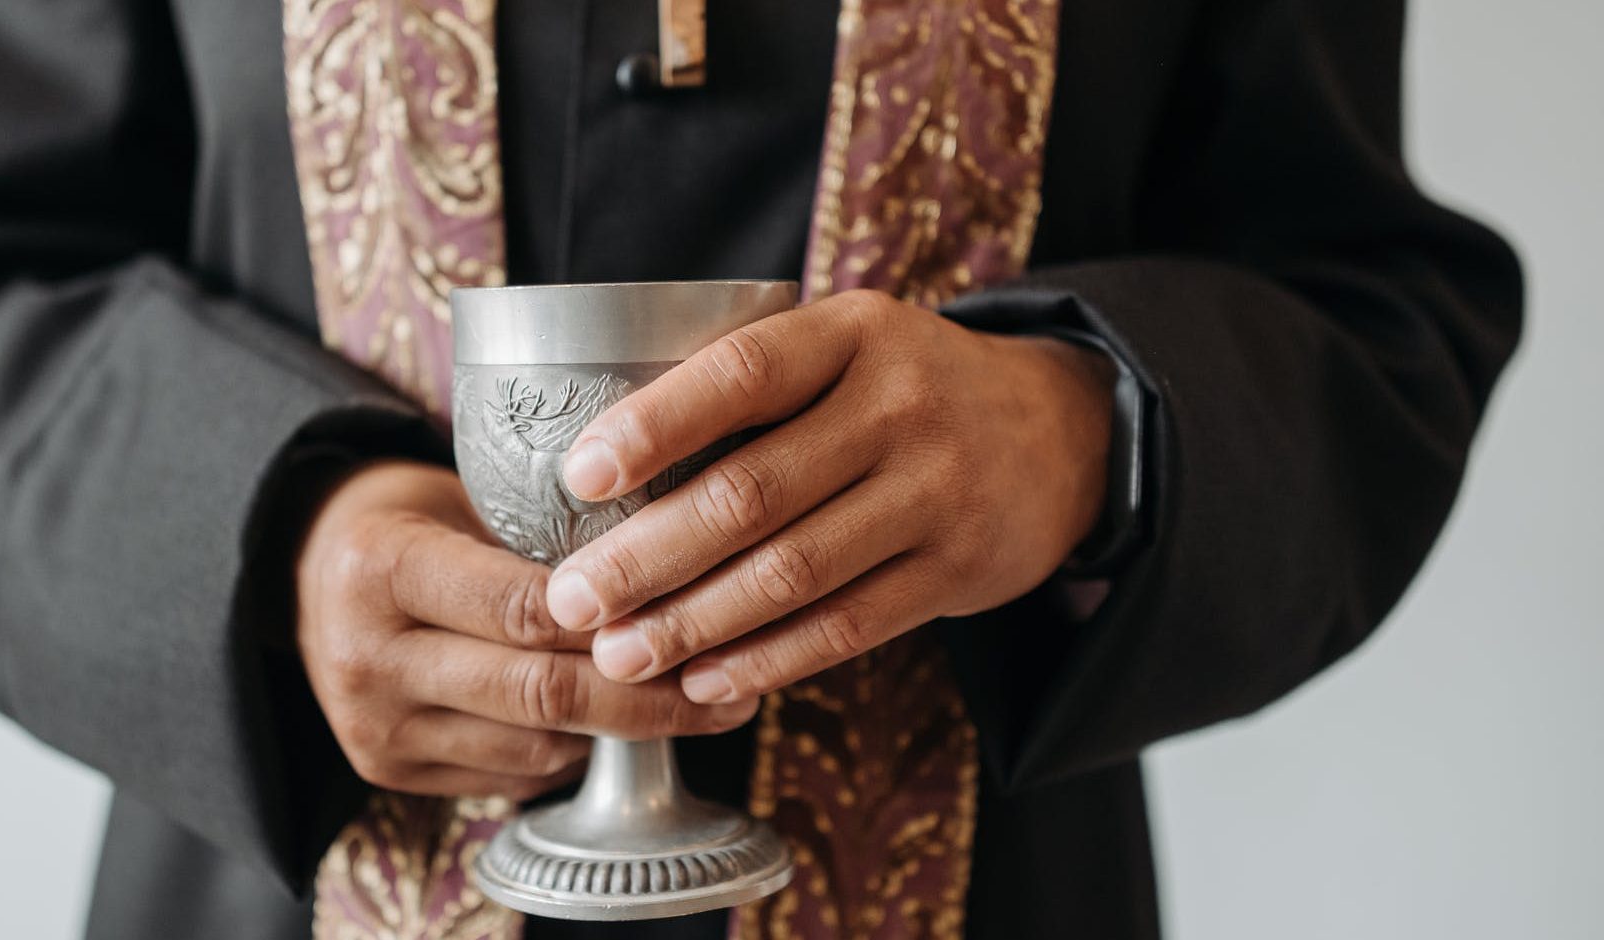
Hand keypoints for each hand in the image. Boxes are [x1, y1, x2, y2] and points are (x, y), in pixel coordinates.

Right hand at [296, 460, 759, 799]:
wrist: (304, 568)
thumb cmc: (410, 516)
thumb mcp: (460, 492)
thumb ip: (544, 534)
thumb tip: (673, 558)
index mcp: (384, 566)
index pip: (524, 608)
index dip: (618, 621)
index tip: (701, 615)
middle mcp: (368, 655)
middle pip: (539, 693)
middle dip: (646, 697)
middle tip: (727, 688)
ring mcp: (374, 725)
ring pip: (536, 745)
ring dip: (620, 731)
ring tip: (693, 702)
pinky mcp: (385, 771)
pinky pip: (512, 775)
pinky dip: (573, 751)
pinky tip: (613, 722)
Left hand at [542, 290, 1115, 703]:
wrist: (1062, 430)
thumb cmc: (904, 389)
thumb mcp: (847, 347)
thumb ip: (754, 384)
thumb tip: (601, 466)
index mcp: (853, 333)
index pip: (743, 373)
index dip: (655, 425)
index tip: (580, 477)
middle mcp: (901, 405)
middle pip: (753, 491)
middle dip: (647, 556)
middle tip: (571, 601)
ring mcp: (937, 490)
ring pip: (793, 572)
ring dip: (694, 622)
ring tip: (620, 653)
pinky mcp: (959, 569)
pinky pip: (848, 626)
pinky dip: (768, 659)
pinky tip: (705, 680)